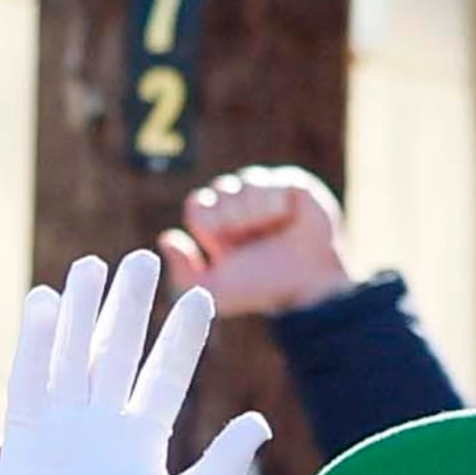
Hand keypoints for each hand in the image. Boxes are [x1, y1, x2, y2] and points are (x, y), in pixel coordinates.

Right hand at [0, 251, 270, 474]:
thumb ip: (222, 466)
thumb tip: (259, 421)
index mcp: (144, 439)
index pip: (166, 375)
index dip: (182, 338)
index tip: (202, 298)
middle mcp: (103, 423)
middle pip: (118, 351)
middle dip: (132, 307)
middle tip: (145, 259)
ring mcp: (63, 424)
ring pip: (74, 354)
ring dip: (85, 312)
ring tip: (96, 266)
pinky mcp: (25, 432)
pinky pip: (30, 377)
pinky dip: (37, 342)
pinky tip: (48, 302)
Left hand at [158, 167, 355, 316]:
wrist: (309, 287)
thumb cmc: (263, 289)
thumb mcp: (215, 292)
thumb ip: (182, 274)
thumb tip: (167, 239)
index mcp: (221, 227)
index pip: (197, 206)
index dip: (209, 226)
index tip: (227, 248)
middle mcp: (242, 207)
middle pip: (218, 191)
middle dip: (232, 220)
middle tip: (252, 240)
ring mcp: (267, 193)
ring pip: (242, 184)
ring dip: (253, 215)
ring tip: (271, 232)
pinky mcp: (291, 185)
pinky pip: (267, 182)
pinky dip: (272, 205)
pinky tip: (287, 219)